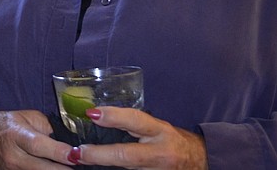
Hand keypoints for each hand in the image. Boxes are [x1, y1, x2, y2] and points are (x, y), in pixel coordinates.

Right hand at [0, 110, 74, 168]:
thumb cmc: (8, 124)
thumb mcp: (27, 117)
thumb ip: (48, 128)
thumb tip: (71, 140)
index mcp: (17, 134)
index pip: (38, 145)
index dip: (58, 152)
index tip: (76, 156)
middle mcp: (13, 155)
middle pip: (42, 168)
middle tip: (83, 167)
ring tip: (71, 169)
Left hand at [73, 107, 206, 169]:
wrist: (200, 162)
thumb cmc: (171, 140)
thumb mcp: (155, 126)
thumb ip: (130, 122)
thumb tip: (94, 116)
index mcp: (160, 131)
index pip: (136, 120)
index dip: (113, 117)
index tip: (91, 113)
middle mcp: (159, 153)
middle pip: (127, 156)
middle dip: (99, 155)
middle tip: (77, 153)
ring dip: (101, 166)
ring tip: (78, 161)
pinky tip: (96, 169)